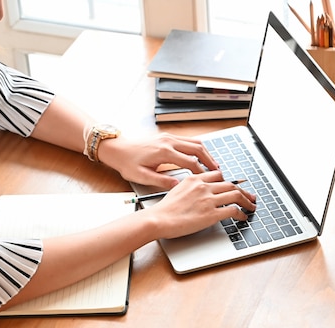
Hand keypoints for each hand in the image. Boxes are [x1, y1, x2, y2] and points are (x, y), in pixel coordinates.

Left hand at [98, 132, 219, 188]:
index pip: (190, 162)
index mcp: (164, 152)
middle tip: (219, 171)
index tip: (209, 181)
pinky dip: (198, 148)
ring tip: (213, 164)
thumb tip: (178, 185)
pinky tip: (201, 156)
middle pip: (197, 148)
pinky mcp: (166, 136)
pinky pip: (188, 140)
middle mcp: (168, 141)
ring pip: (195, 142)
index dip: (202, 172)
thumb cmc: (126, 163)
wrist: (116, 148)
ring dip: (206, 153)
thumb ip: (161, 181)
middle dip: (210, 160)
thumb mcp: (141, 177)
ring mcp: (168, 137)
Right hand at [144, 170, 256, 239]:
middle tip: (250, 196)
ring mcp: (208, 199)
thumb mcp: (177, 190)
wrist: (159, 219)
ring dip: (247, 201)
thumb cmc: (165, 209)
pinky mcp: (211, 213)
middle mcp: (204, 186)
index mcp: (195, 179)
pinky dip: (241, 213)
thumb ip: (191, 187)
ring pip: (236, 195)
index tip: (235, 186)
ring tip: (251, 206)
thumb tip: (199, 192)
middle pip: (231, 184)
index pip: (218, 175)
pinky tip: (243, 217)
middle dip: (244, 191)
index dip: (229, 181)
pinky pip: (233, 210)